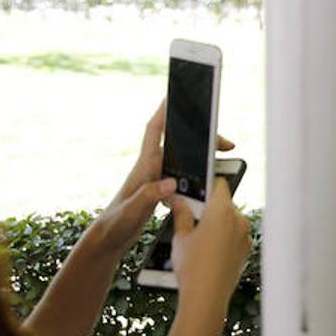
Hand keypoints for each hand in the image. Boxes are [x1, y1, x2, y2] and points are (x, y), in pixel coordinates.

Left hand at [90, 102, 234, 256]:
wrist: (109, 239)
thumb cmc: (115, 224)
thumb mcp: (132, 211)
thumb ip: (149, 196)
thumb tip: (170, 182)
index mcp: (144, 167)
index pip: (154, 131)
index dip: (165, 111)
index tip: (177, 96)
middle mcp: (151, 168)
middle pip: (179, 144)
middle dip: (202, 139)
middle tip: (227, 144)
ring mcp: (156, 179)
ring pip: (184, 159)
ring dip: (203, 156)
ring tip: (224, 158)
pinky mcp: (161, 191)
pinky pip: (184, 176)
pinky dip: (198, 175)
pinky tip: (209, 181)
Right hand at [169, 177, 251, 317]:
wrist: (206, 298)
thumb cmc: (192, 268)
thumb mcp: (180, 237)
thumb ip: (181, 213)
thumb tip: (179, 200)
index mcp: (222, 211)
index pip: (219, 184)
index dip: (207, 183)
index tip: (197, 187)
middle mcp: (238, 220)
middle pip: (225, 203)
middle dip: (209, 207)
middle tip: (191, 216)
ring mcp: (245, 235)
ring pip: (231, 220)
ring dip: (218, 222)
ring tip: (198, 237)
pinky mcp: (246, 249)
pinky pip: (236, 235)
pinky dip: (225, 237)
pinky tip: (209, 249)